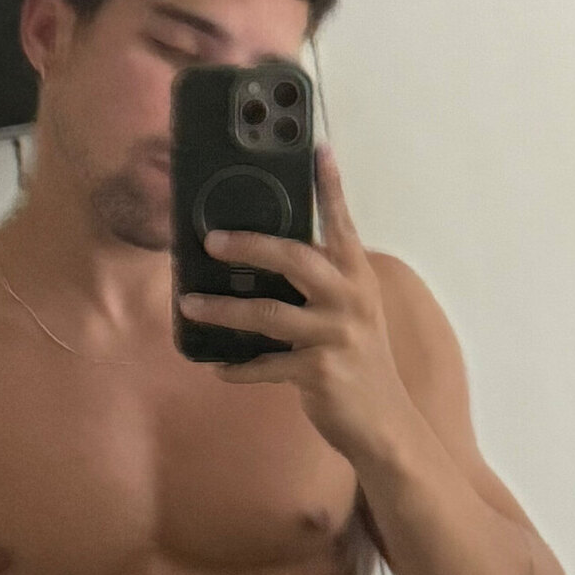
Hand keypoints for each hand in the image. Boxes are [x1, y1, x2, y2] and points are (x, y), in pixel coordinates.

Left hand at [176, 145, 414, 458]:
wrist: (385, 425)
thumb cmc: (359, 364)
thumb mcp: (349, 316)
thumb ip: (319, 288)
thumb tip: (262, 265)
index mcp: (357, 279)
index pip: (342, 224)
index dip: (330, 187)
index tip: (318, 149)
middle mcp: (350, 300)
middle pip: (295, 258)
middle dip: (251, 244)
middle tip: (211, 240)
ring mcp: (336, 336)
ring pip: (269, 314)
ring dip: (223, 309)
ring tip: (189, 304)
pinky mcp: (320, 372)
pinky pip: (266, 365)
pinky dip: (239, 367)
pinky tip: (217, 367)